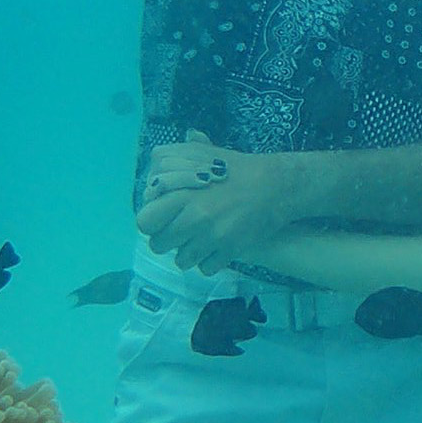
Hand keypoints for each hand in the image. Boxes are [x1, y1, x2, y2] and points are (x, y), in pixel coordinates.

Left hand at [137, 133, 298, 274]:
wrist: (276, 185)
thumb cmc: (234, 168)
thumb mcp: (200, 153)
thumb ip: (170, 160)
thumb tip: (153, 174)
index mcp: (182, 195)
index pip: (145, 222)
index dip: (152, 221)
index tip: (163, 217)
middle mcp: (194, 218)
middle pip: (159, 245)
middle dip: (167, 239)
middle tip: (180, 231)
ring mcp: (213, 237)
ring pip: (181, 260)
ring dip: (187, 252)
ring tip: (199, 240)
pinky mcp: (230, 251)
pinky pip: (205, 268)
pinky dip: (209, 261)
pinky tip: (216, 248)